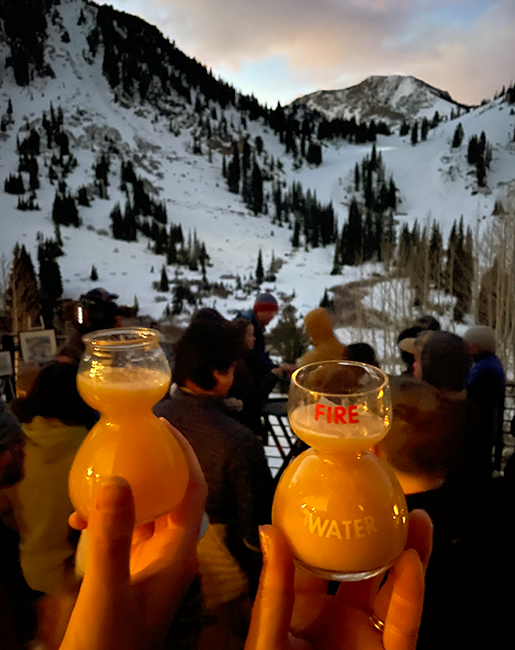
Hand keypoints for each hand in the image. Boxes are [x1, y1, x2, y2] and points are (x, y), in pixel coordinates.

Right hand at [57, 419, 206, 649]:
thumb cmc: (109, 645)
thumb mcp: (107, 590)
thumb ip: (112, 537)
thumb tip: (116, 478)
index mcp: (179, 552)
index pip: (194, 489)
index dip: (185, 454)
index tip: (165, 426)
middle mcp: (172, 552)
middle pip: (173, 494)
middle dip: (155, 464)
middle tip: (132, 437)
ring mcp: (152, 562)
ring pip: (147, 511)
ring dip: (127, 491)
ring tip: (99, 472)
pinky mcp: (132, 571)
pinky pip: (126, 531)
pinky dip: (108, 518)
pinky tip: (80, 517)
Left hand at [245, 510, 432, 649]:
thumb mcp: (268, 638)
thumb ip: (273, 588)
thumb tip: (269, 528)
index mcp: (301, 610)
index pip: (317, 558)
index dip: (327, 525)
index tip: (337, 490)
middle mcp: (336, 621)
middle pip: (363, 568)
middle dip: (379, 533)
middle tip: (390, 497)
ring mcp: (364, 641)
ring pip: (393, 591)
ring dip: (409, 555)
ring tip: (418, 519)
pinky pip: (404, 627)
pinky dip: (411, 597)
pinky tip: (414, 564)